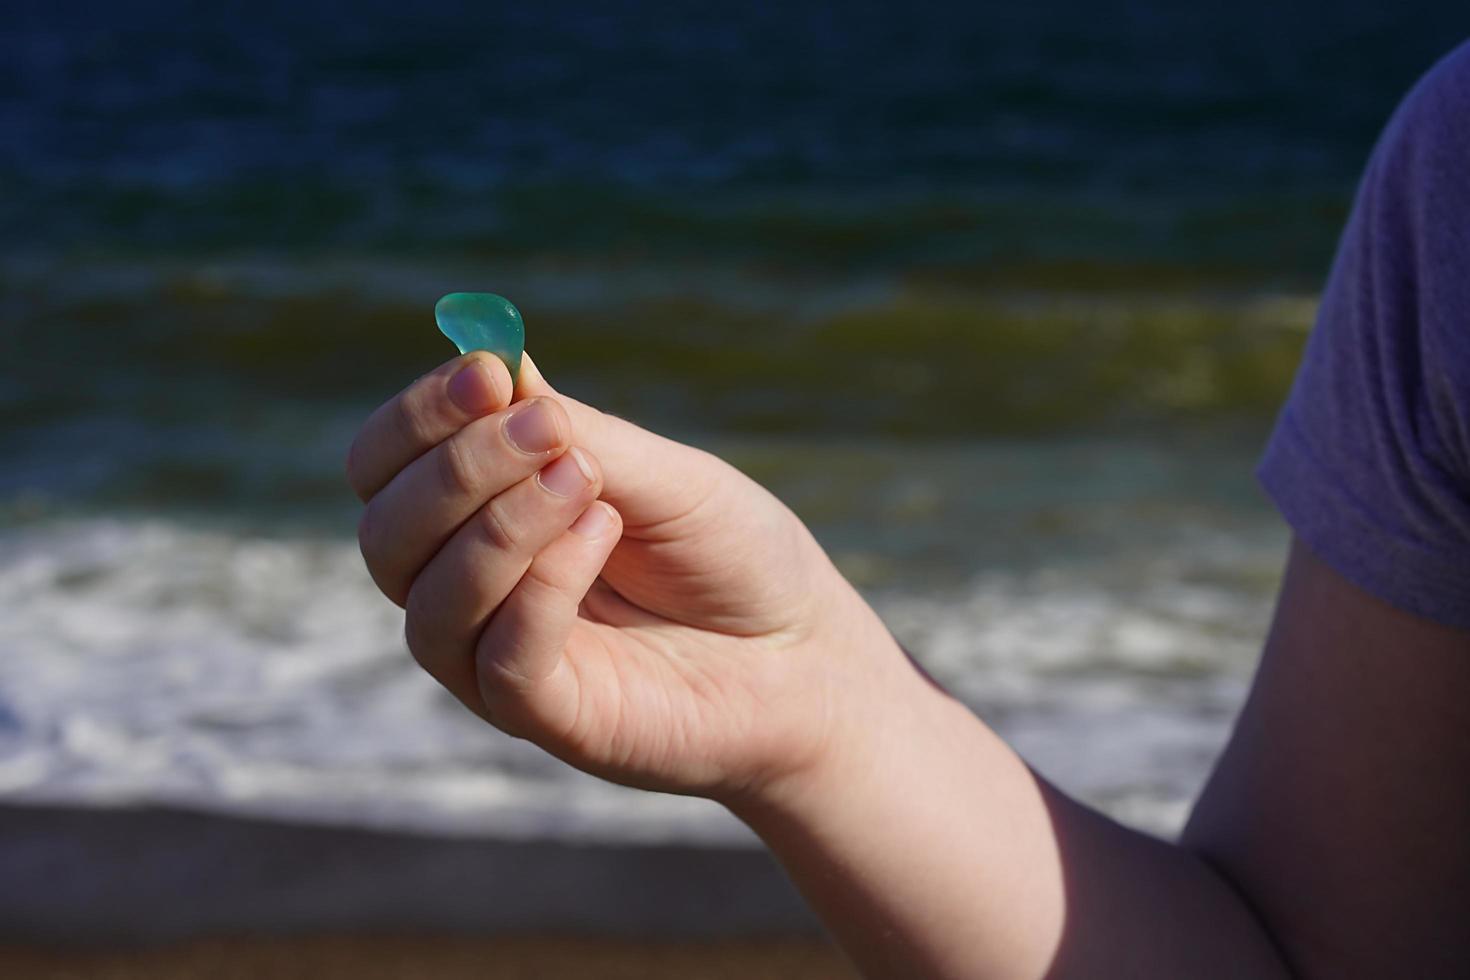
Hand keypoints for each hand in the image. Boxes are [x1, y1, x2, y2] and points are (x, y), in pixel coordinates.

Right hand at [346, 351, 919, 803]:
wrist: (810, 654)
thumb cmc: (733, 556)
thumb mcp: (662, 475)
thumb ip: (578, 433)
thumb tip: (496, 364)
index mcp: (480, 522)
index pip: (386, 470)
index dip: (419, 418)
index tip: (485, 371)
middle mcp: (472, 594)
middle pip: (386, 534)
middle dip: (455, 468)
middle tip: (547, 427)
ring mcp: (502, 662)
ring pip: (430, 601)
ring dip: (499, 524)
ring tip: (591, 482)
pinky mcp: (551, 717)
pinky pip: (501, 658)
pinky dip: (541, 587)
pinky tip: (603, 534)